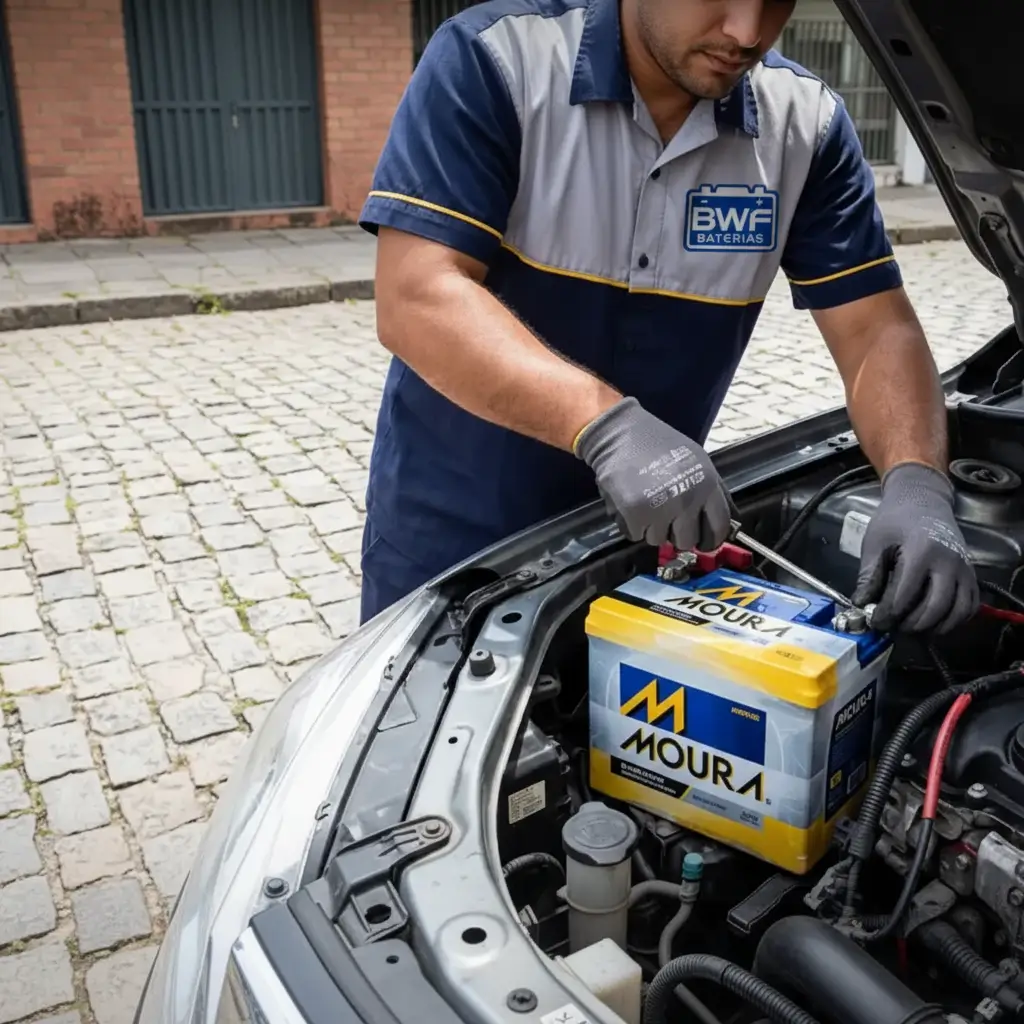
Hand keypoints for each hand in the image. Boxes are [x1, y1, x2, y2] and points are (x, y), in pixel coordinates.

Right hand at [574, 397, 731, 549]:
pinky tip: (630, 502)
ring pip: (659, 541)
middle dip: (675, 533)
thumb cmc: (657, 445)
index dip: (709, 540)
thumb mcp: (698, 462)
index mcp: (707, 485)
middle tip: (664, 515)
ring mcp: (660, 509)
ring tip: (645, 501)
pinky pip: (635, 536)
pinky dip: (630, 524)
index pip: (718, 529)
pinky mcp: (635, 515)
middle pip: (688, 541)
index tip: (701, 542)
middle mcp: (687, 499)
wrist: (619, 434)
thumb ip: (711, 494)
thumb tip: (726, 528)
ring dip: (650, 527)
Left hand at [852, 462, 977, 632]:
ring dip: (934, 627)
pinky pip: (970, 606)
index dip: (888, 614)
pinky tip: (934, 621)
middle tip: (894, 627)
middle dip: (911, 625)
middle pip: (935, 608)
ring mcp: (964, 569)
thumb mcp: (875, 543)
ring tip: (912, 627)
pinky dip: (954, 620)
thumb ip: (869, 576)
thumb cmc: (895, 519)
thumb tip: (861, 605)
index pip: (905, 595)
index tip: (876, 622)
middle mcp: (948, 562)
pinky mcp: (972, 574)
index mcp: (921, 552)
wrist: (923, 500)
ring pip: (956, 611)